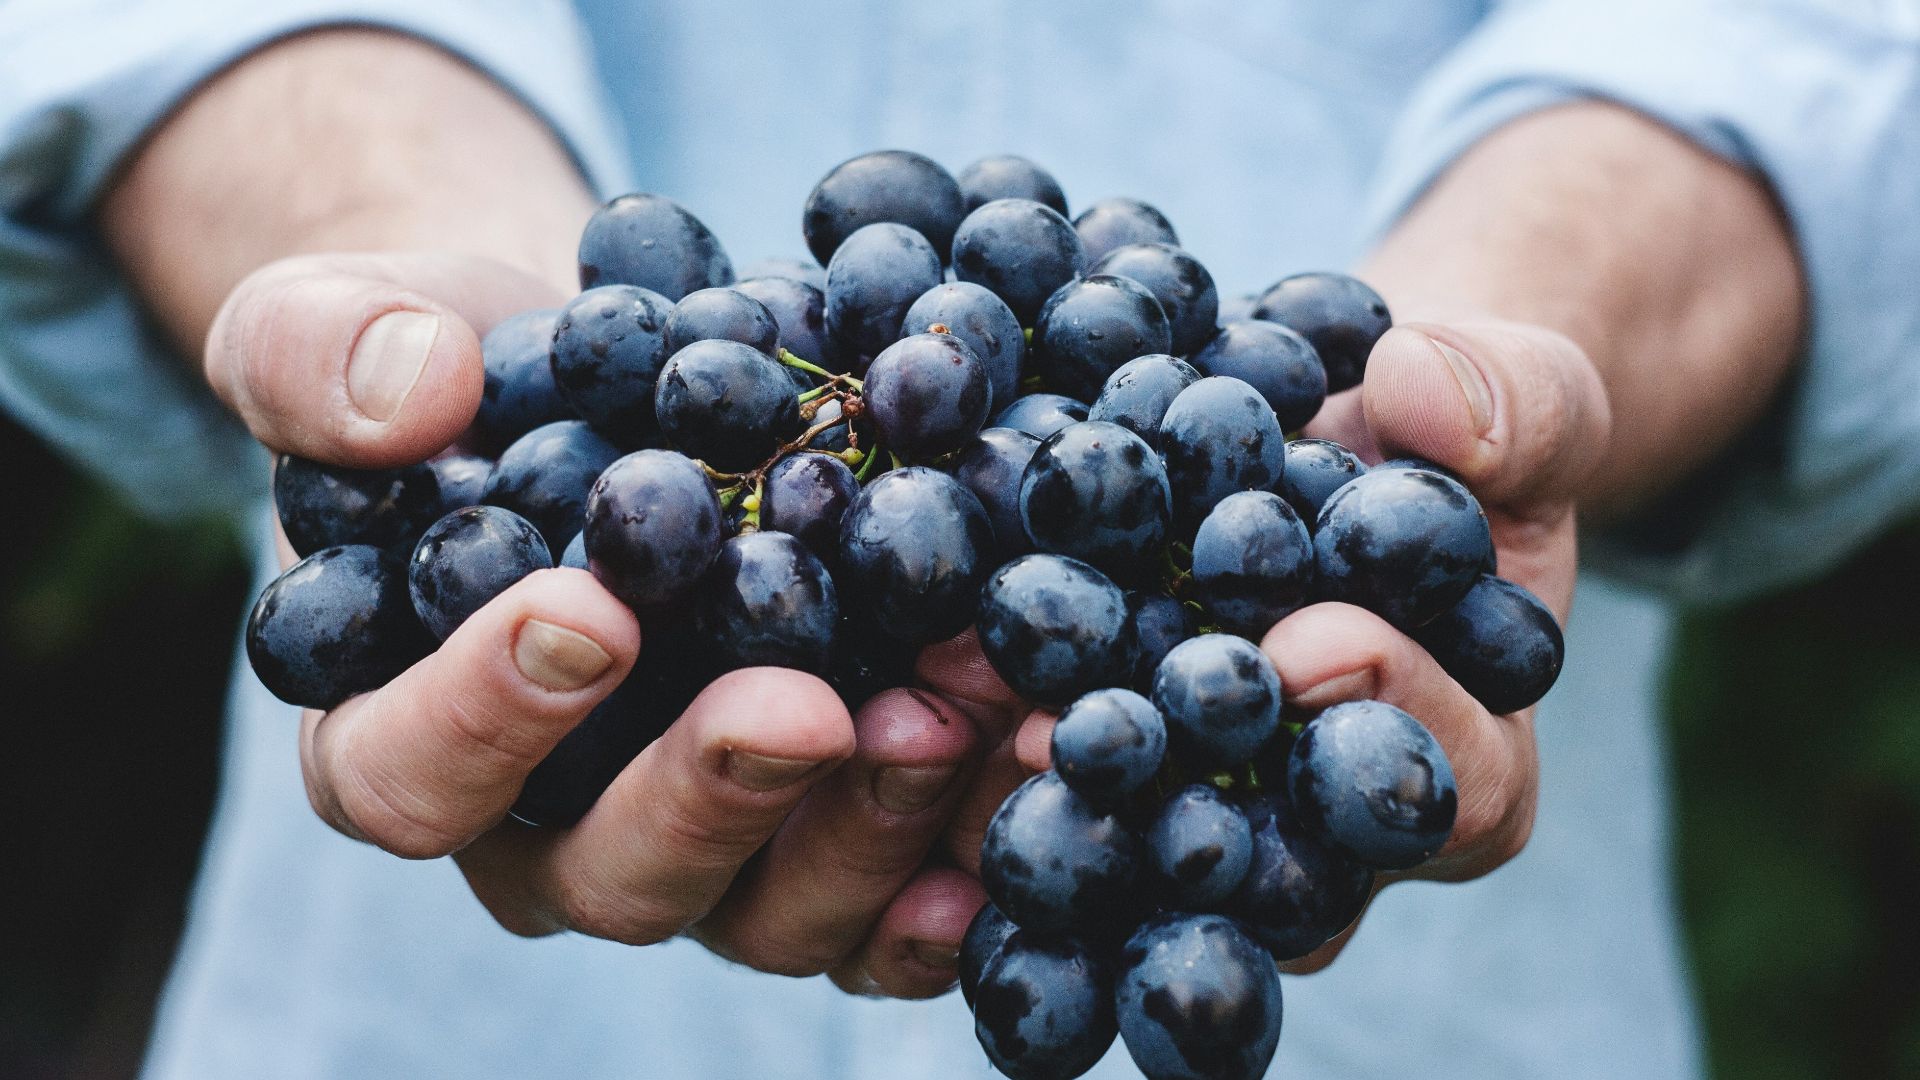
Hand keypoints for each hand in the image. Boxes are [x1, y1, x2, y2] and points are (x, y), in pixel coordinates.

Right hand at [210, 250, 1029, 996]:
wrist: (609, 383)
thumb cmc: (458, 371)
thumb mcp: (346, 323)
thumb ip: (322, 354)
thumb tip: (409, 395)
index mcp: (402, 735)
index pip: (407, 775)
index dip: (484, 717)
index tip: (588, 613)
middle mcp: (551, 829)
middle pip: (613, 875)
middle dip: (716, 795)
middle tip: (807, 707)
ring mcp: (703, 847)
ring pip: (772, 907)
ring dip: (873, 823)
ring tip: (964, 710)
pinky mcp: (822, 834)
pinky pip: (890, 898)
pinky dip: (965, 855)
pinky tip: (1034, 779)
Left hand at [980, 314, 1609, 970]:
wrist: (1338, 444)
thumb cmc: (1450, 438)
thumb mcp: (1521, 399)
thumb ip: (1512, 405)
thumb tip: (1429, 396)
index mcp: (1468, 765)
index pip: (1451, 781)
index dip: (1390, 714)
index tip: (1310, 643)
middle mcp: (1329, 835)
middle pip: (1266, 857)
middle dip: (1171, 788)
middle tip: (1076, 729)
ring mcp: (1206, 820)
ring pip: (1131, 852)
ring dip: (1036, 789)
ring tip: (951, 710)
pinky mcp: (1102, 784)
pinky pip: (1041, 795)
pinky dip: (963, 752)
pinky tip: (894, 697)